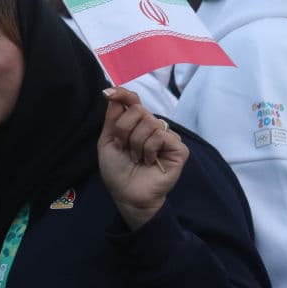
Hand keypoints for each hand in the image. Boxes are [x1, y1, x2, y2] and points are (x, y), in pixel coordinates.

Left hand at [98, 87, 187, 229]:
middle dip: (124, 130)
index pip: (133, 101)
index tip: (109, 93)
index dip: (123, 94)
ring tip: (137, 158)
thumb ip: (113, 118)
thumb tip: (113, 93)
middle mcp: (153, 127)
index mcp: (136, 124)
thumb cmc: (117, 171)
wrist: (127, 194)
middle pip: (138, 110)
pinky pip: (160, 136)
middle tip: (124, 148)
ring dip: (135, 144)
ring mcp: (167, 136)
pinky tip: (149, 161)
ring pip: (149, 123)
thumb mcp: (108, 141)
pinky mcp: (178, 148)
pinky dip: (148, 150)